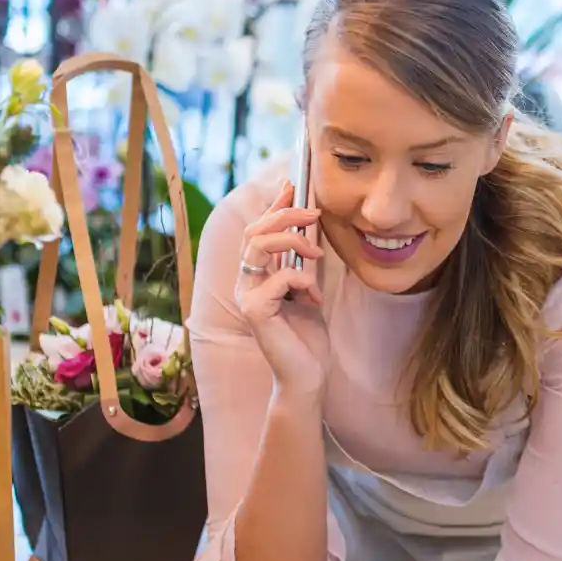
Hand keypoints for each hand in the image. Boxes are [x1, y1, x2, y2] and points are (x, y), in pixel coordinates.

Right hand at [235, 184, 328, 400]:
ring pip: (259, 247)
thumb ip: (304, 260)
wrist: (308, 375)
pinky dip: (303, 281)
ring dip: (292, 241)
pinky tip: (315, 297)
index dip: (274, 205)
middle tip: (313, 212)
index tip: (293, 185)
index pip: (258, 230)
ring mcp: (246, 296)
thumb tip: (310, 222)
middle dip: (284, 214)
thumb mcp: (310, 287)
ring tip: (316, 254)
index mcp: (256, 276)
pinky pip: (279, 278)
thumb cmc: (308, 336)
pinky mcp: (254, 311)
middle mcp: (245, 283)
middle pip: (255, 231)